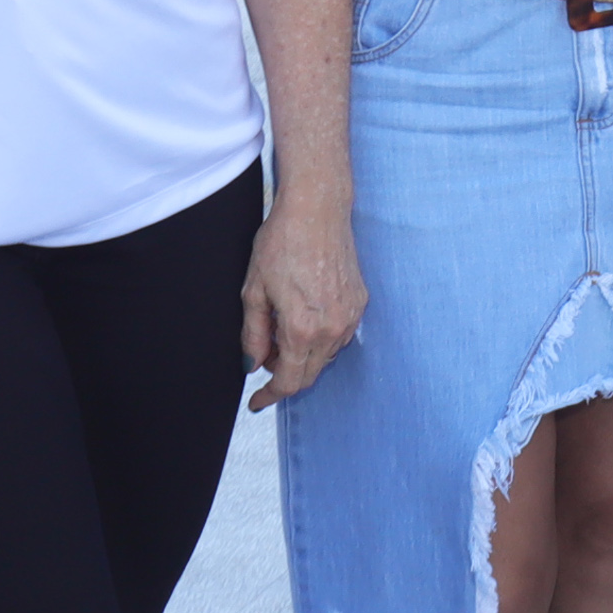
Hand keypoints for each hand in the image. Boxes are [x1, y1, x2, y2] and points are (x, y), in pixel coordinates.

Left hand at [243, 184, 366, 408]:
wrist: (317, 210)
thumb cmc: (282, 243)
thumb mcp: (254, 291)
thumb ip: (253, 334)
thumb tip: (252, 364)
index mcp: (302, 328)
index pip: (289, 381)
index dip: (270, 396)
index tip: (257, 402)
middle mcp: (332, 328)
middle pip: (309, 374)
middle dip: (283, 374)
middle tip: (263, 356)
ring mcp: (350, 316)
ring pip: (324, 356)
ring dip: (301, 355)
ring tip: (280, 329)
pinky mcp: (359, 303)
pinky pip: (338, 336)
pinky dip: (318, 338)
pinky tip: (302, 316)